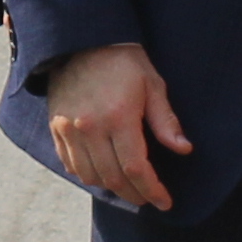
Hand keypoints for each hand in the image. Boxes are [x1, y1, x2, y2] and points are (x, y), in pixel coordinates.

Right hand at [42, 41, 191, 212]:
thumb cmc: (124, 61)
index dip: (152, 190)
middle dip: (134, 194)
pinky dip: (87, 175)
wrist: (82, 40)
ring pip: (89, 175)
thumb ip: (166, 120)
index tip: (164, 201)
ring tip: (128, 187)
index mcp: (118, 116)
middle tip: (148, 198)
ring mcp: (69, 128)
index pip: (136, 168)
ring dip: (111, 187)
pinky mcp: (56, 127)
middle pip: (113, 177)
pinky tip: (103, 173)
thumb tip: (184, 149)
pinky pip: (70, 163)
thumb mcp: (152, 84)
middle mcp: (90, 127)